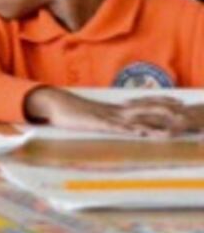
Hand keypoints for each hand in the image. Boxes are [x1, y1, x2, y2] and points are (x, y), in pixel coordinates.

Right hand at [26, 87, 178, 136]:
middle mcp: (114, 110)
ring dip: (153, 123)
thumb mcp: (90, 113)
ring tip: (170, 127)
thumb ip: (102, 116)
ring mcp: (107, 117)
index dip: (158, 100)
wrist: (53, 103)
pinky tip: (141, 132)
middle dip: (163, 106)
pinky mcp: (98, 123)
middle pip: (143, 107)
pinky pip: (117, 127)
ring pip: (135, 119)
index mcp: (113, 108)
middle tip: (180, 107)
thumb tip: (109, 119)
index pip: (141, 101)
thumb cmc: (69, 110)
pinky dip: (130, 130)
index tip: (175, 101)